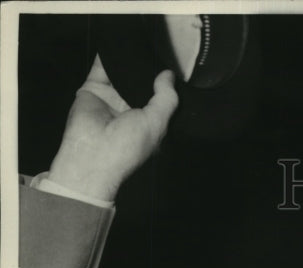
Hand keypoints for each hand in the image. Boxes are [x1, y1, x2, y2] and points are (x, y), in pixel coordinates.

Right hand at [48, 56, 178, 201]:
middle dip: (147, 69)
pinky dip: (108, 55)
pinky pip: (101, 68)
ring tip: (139, 42)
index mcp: (149, 123)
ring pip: (121, 74)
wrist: (91, 153)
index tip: (173, 67)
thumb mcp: (157, 122)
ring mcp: (111, 99)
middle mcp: (130, 111)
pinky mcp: (93, 89)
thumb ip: (166, 97)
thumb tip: (168, 75)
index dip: (166, 85)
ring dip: (128, 60)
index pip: (160, 100)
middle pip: (141, 84)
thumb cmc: (128, 145)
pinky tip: (118, 43)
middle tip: (157, 50)